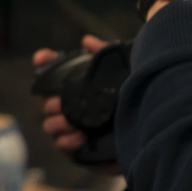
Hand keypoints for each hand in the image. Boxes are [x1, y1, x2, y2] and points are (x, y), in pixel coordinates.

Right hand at [32, 37, 121, 171]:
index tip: (42, 59)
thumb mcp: (121, 72)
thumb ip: (105, 55)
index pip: (51, 71)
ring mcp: (70, 128)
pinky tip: (80, 137)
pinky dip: (67, 141)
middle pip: (45, 103)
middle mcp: (68, 106)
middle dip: (50, 103)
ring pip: (50, 125)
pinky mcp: (78, 149)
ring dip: (58, 123)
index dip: (44, 62)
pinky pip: (62, 146)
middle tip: (62, 103)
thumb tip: (87, 41)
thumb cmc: (130, 99)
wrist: (149, 133)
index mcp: (75, 87)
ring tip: (72, 122)